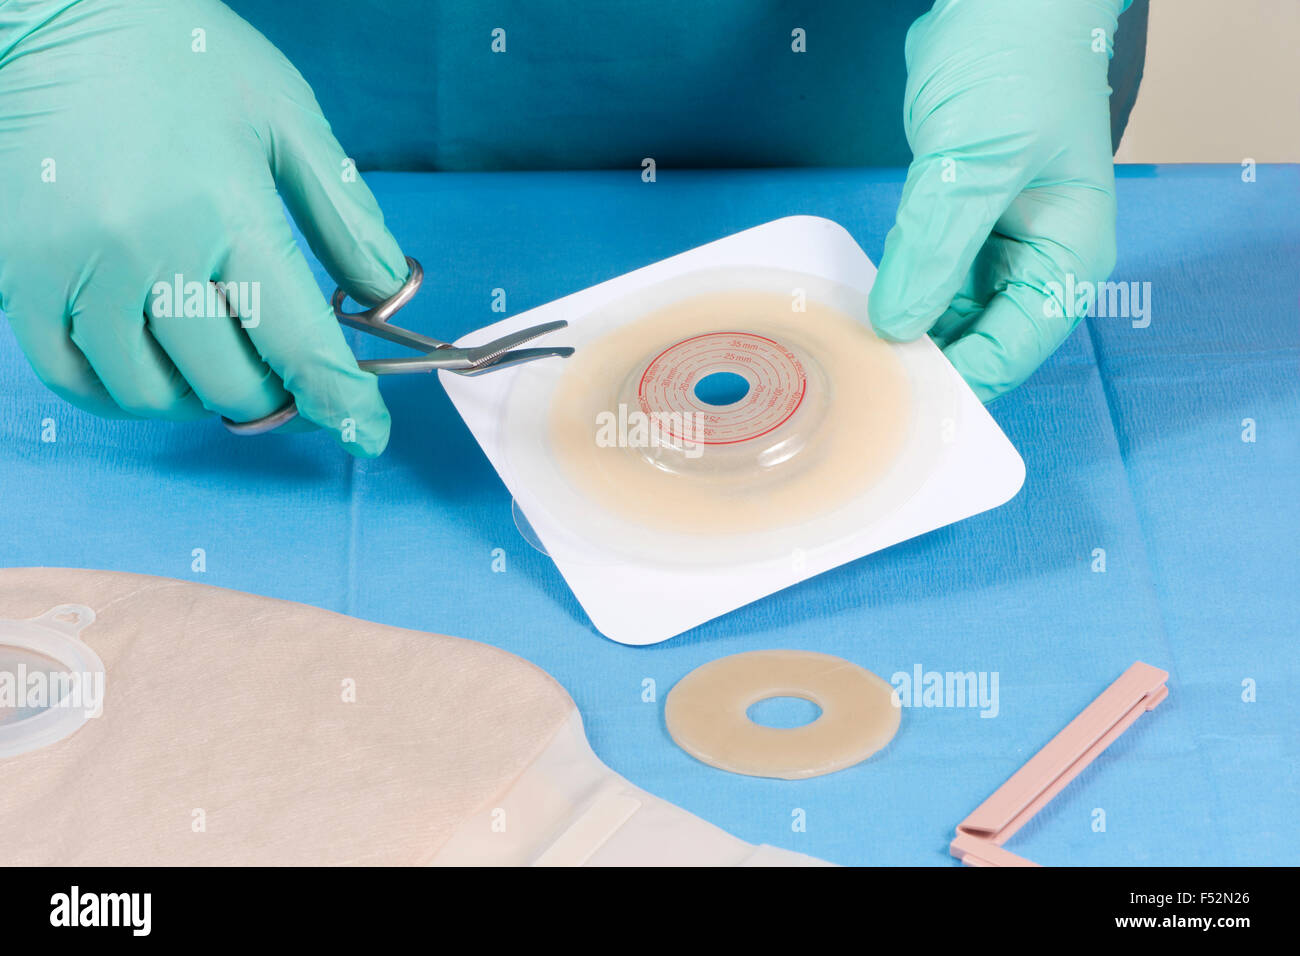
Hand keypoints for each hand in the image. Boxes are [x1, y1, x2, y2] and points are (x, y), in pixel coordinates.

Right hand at [0, 0, 406, 454]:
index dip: (341, 404)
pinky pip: (74, 379)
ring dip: (200, 398)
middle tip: (288, 379)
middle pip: (229, 384)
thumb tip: (388, 294)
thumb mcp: (287, 120)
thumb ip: (344, 216)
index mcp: (226, 212)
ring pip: (150, 397)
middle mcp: (144, 252)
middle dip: (276, 396)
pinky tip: (153, 363)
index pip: (298, 346)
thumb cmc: (183, 57)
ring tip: (220, 361)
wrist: (56, 12)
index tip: (366, 434)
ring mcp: (72, 270)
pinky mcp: (17, 276)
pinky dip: (123, 392)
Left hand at [869, 0, 1126, 400]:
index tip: (897, 393)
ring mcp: (994, 242)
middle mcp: (1034, 259)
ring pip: (945, 315)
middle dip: (925, 361)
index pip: (1013, 350)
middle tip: (862, 380)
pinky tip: (858, 304)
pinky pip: (924, 276)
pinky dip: (894, 291)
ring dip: (903, 330)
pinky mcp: (957, 221)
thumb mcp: (975, 161)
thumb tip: (898, 325)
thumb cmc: (1020, 61)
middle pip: (978, 342)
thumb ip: (936, 249)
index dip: (958, 379)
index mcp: (1066, 256)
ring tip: (850, 350)